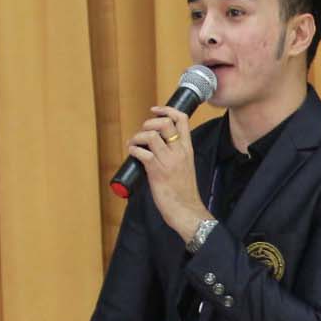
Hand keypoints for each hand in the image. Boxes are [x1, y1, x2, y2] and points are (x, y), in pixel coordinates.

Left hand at [126, 106, 205, 239]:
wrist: (186, 210)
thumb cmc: (184, 192)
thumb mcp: (185, 167)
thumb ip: (175, 154)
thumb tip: (156, 147)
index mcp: (187, 149)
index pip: (182, 120)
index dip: (167, 110)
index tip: (155, 110)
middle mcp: (179, 152)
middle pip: (165, 123)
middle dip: (149, 123)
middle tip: (143, 131)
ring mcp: (168, 160)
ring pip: (151, 135)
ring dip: (138, 137)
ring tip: (134, 144)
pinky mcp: (156, 170)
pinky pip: (141, 152)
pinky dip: (133, 150)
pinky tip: (132, 153)